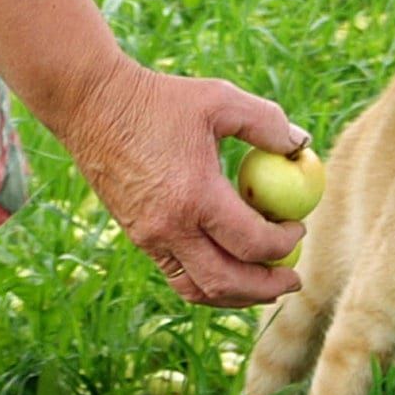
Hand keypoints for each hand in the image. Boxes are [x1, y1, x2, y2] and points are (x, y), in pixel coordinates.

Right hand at [53, 56, 308, 307]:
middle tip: (294, 280)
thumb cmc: (160, 100)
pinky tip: (227, 271)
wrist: (93, 105)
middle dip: (267, 287)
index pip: (252, 243)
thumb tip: (301, 147)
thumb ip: (266, 122)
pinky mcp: (137, 236)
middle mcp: (169, 227)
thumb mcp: (219, 99)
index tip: (299, 226)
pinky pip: (177, 276)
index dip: (284, 244)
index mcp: (195, 196)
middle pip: (227, 282)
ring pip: (198, 289)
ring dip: (237, 295)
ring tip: (265, 286)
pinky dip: (207, 283)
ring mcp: (149, 237)